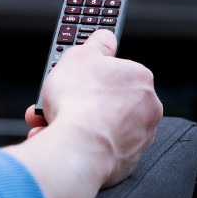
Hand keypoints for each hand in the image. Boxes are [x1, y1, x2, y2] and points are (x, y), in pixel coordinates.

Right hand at [32, 29, 162, 186]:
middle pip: (105, 101)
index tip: (71, 79)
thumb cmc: (80, 100)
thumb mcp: (80, 56)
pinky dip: (80, 145)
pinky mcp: (129, 160)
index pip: (114, 73)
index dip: (86, 76)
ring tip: (48, 126)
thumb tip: (106, 37)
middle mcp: (148, 107)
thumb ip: (96, 44)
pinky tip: (59, 142)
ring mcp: (141, 135)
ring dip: (73, 124)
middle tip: (52, 103)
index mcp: (141, 80)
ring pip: (100, 126)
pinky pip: (100, 149)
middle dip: (75, 102)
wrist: (81, 147)